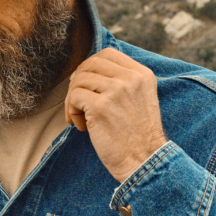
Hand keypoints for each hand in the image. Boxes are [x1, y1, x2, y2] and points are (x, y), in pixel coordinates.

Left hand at [64, 47, 167, 183]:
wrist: (144, 161)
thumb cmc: (136, 136)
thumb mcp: (139, 99)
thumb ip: (121, 82)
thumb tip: (83, 71)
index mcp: (142, 74)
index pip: (107, 54)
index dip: (90, 67)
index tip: (88, 86)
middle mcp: (131, 78)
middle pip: (90, 64)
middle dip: (78, 82)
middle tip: (79, 103)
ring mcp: (116, 90)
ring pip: (79, 80)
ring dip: (73, 100)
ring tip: (82, 118)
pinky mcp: (101, 106)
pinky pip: (74, 97)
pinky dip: (71, 112)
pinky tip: (83, 127)